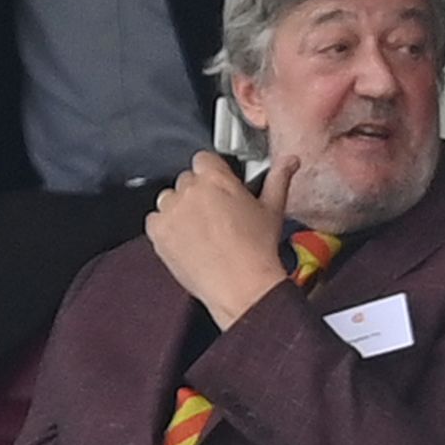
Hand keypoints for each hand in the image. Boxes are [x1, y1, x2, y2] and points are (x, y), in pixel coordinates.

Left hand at [146, 151, 298, 329]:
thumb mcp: (273, 209)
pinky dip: (166, 228)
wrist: (241, 286)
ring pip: (168, 199)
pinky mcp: (158, 232)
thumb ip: (279, 178)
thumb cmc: (258, 250)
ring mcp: (171, 211)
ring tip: (201, 230)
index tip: (218, 186)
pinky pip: (154, 221)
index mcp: (217, 178)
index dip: (212, 173)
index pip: (204, 159)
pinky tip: (187, 240)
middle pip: (186, 180)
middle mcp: (190, 190)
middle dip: (198, 193)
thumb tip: (289, 162)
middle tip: (215, 214)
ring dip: (180, 209)